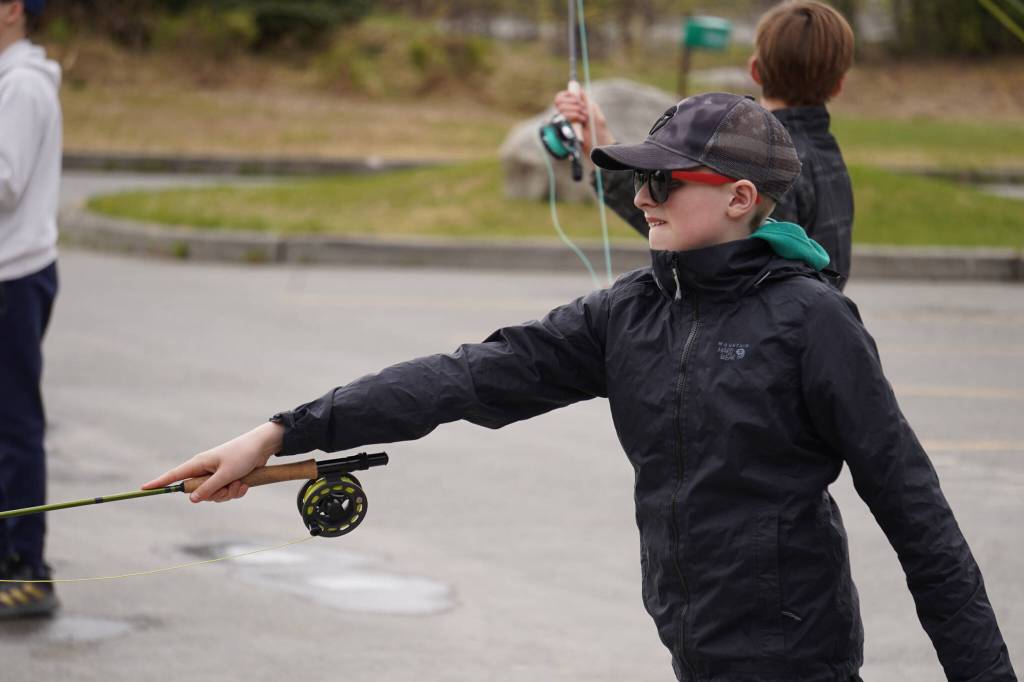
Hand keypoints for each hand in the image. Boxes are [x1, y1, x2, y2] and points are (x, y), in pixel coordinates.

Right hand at [142, 421, 284, 502]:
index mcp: (199, 464)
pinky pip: (226, 493)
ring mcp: (216, 474)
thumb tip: (191, 499)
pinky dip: (236, 491)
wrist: (263, 447)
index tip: (143, 489)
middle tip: (228, 486)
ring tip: (240, 482)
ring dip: (228, 493)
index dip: (159, 483)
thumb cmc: (243, 455)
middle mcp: (205, 469)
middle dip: (214, 495)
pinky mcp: (227, 478)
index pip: (174, 475)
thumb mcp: (226, 474)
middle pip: (198, 493)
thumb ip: (209, 488)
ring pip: (214, 495)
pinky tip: (245, 483)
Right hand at [553, 88, 615, 157]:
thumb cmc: (599, 130)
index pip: (560, 98)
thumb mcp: (594, 111)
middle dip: (574, 103)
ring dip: (576, 111)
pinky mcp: (564, 131)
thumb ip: (586, 100)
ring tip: (585, 118)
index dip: (567, 95)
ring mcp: (564, 124)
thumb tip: (578, 88)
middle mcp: (566, 116)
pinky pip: (564, 118)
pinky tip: (582, 121)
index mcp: (572, 110)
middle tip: (584, 110)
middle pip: (559, 101)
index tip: (577, 99)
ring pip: (561, 109)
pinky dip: (575, 116)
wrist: (600, 145)